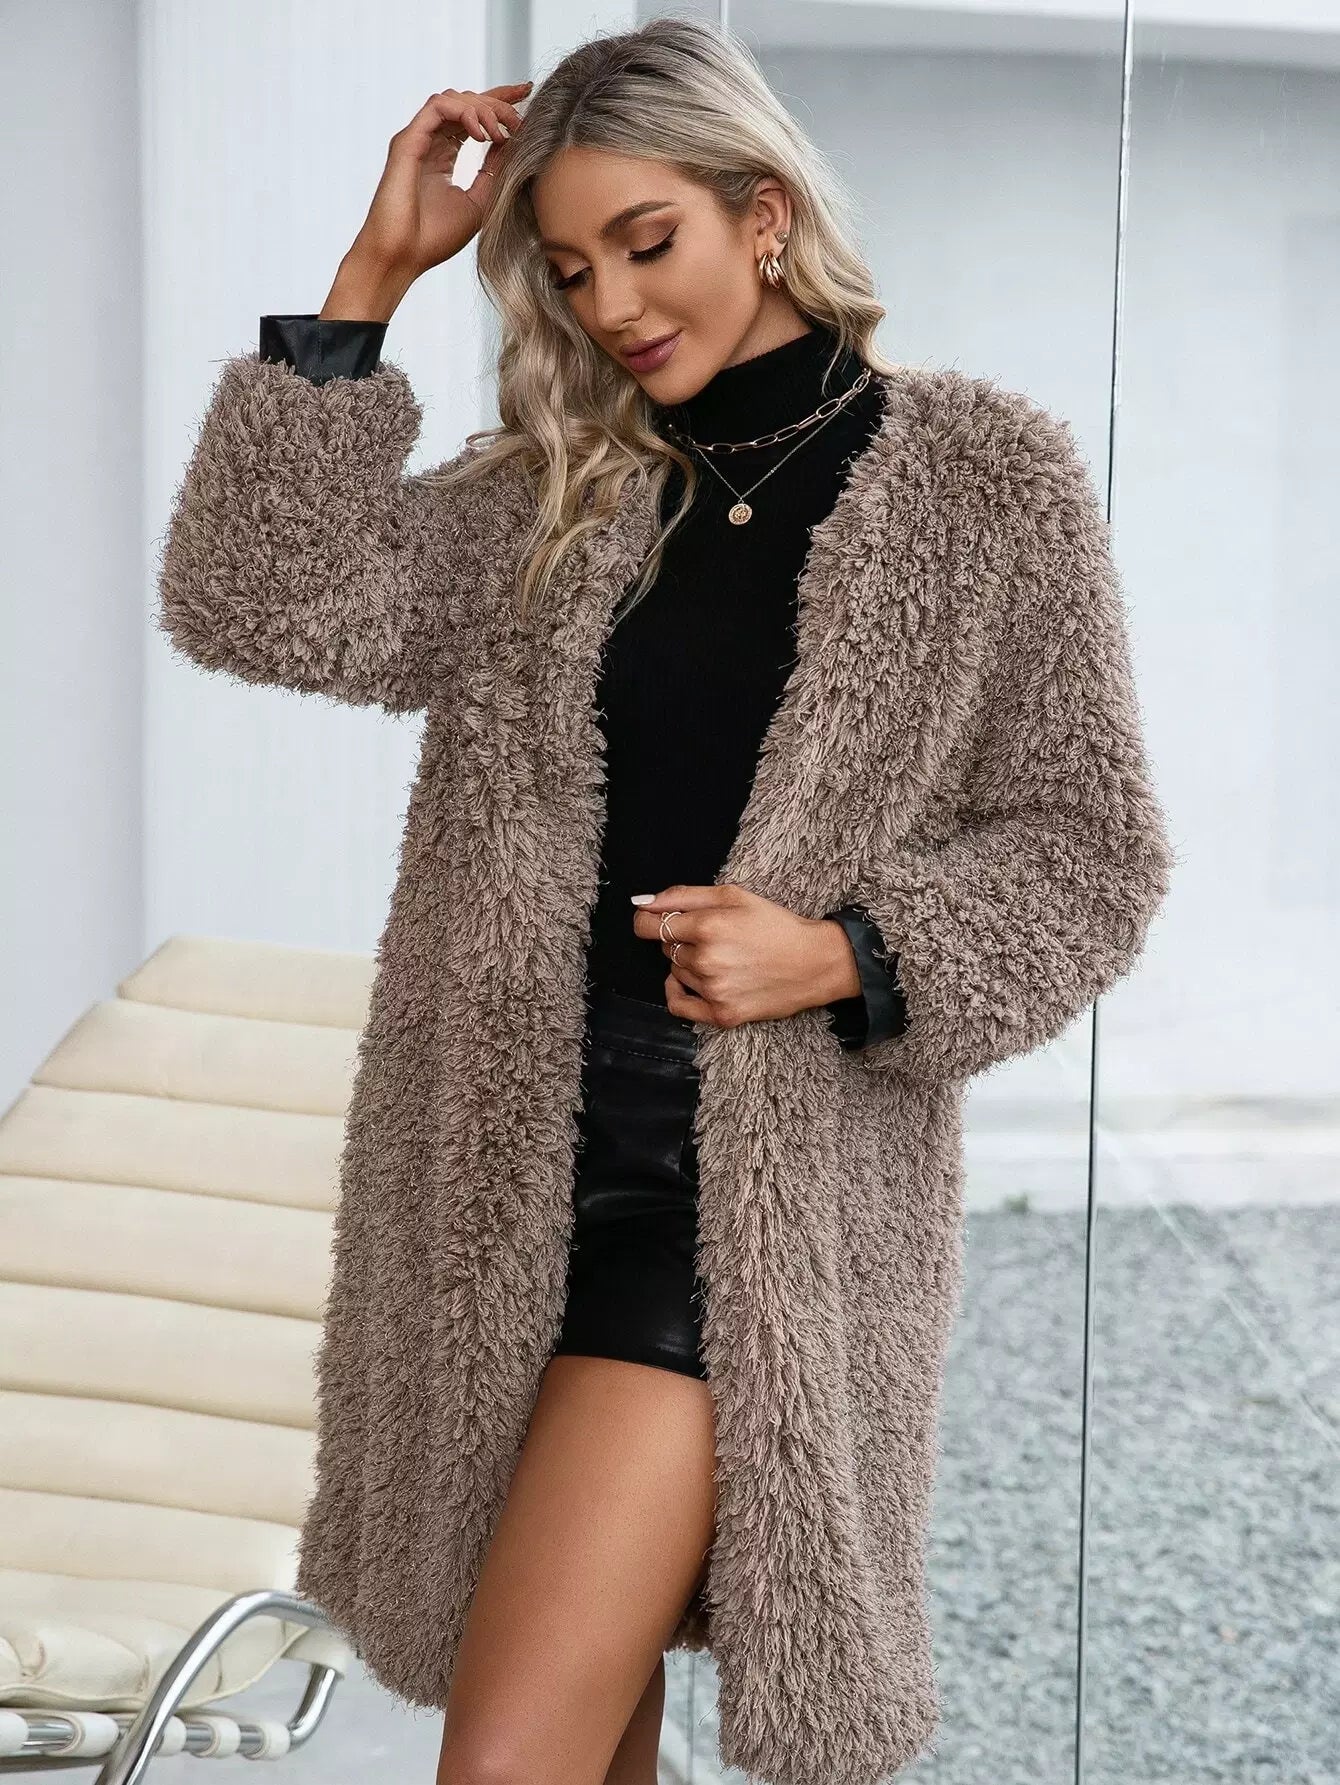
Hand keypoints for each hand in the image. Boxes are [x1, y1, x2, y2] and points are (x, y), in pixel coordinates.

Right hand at [346, 80, 531, 288]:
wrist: (402, 257)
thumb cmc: (434, 238)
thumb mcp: (478, 202)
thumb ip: (494, 171)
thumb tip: (514, 142)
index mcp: (443, 156)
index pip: (473, 117)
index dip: (500, 101)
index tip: (527, 93)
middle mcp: (429, 142)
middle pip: (465, 102)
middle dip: (498, 104)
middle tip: (519, 121)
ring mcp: (417, 140)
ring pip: (452, 99)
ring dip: (483, 108)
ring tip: (500, 132)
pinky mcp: (407, 141)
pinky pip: (438, 107)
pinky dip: (464, 113)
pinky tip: (482, 134)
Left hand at [630, 884, 860, 1027]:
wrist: (814, 963)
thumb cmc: (775, 925)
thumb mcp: (733, 895)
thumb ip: (682, 896)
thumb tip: (642, 903)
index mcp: (707, 927)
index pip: (647, 925)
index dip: (647, 920)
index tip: (654, 920)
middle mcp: (706, 961)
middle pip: (665, 948)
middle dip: (682, 939)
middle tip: (715, 937)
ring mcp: (713, 991)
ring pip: (675, 971)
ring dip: (689, 964)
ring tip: (724, 957)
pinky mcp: (722, 1015)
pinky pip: (678, 1006)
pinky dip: (677, 992)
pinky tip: (692, 981)